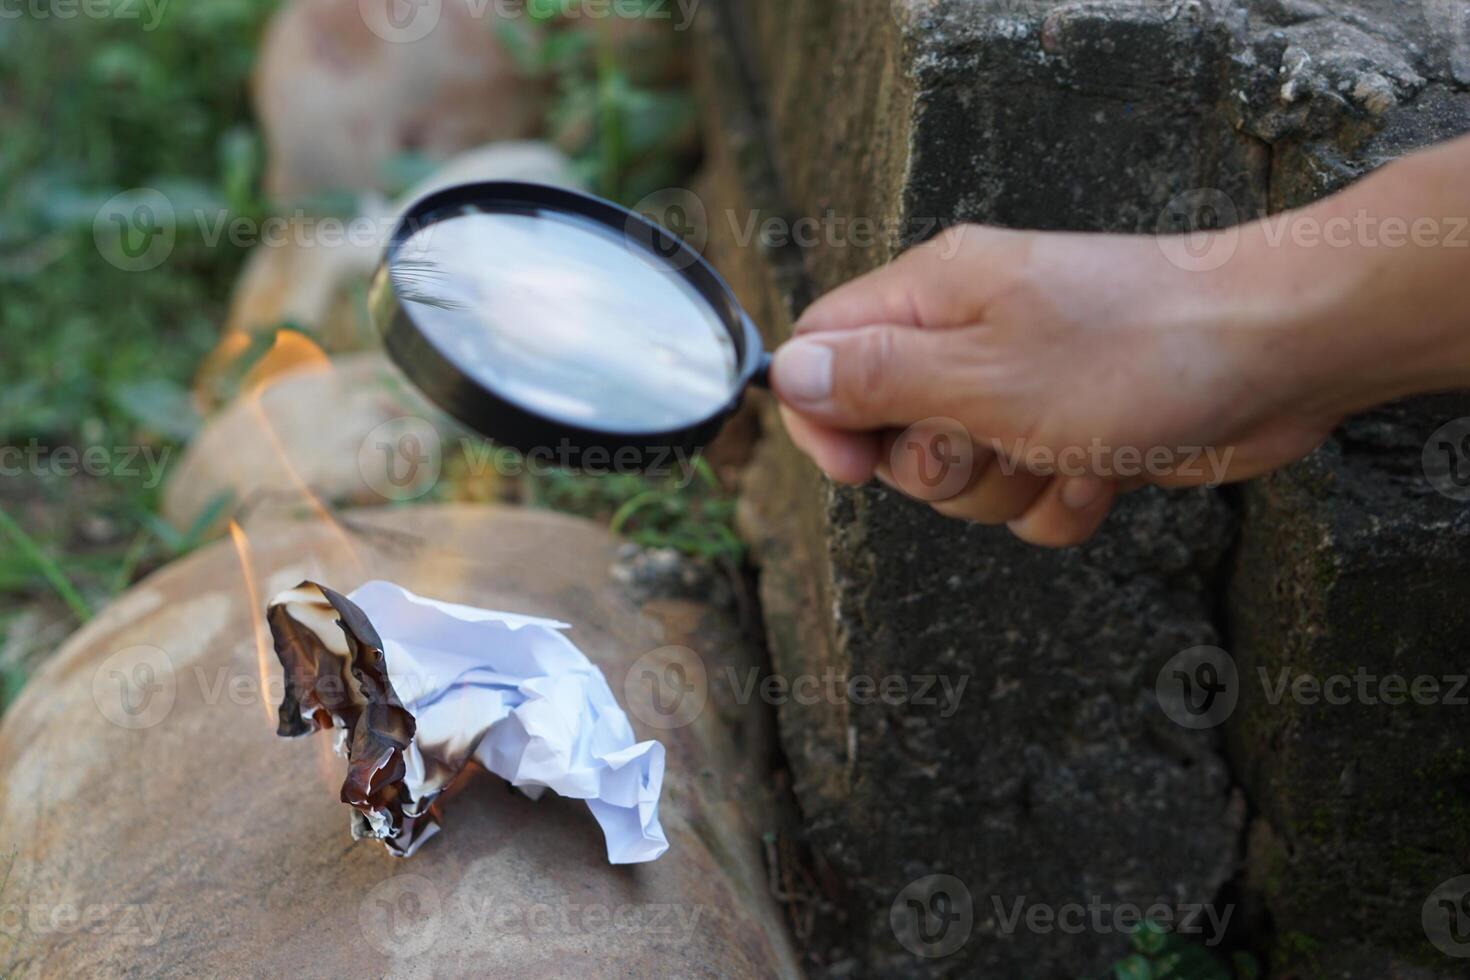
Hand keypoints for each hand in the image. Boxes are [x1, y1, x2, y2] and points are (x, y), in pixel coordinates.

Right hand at [770, 223, 1347, 546]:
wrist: (1280, 353)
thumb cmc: (1139, 349)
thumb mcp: (985, 374)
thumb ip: (878, 377)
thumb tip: (784, 371)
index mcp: (935, 297)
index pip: (824, 351)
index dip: (823, 418)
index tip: (856, 468)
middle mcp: (971, 338)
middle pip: (889, 431)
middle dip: (939, 465)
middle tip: (996, 438)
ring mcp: (1024, 388)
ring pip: (961, 478)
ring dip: (1010, 488)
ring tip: (1067, 447)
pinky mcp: (1073, 433)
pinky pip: (1028, 500)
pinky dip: (1064, 501)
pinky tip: (1108, 471)